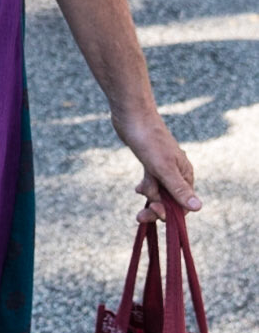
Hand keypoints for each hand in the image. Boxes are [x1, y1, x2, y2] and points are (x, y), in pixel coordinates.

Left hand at [110, 104, 201, 222]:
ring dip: (150, 196)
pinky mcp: (152, 163)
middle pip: (170, 200)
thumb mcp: (163, 168)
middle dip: (156, 207)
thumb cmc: (149, 141)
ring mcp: (164, 167)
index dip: (170, 212)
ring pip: (159, 192)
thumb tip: (198, 207)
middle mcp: (178, 172)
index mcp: (185, 174)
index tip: (154, 212)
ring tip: (139, 189)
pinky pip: (152, 182)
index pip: (184, 204)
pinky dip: (146, 187)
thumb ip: (178, 189)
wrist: (133, 116)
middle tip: (139, 216)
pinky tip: (138, 187)